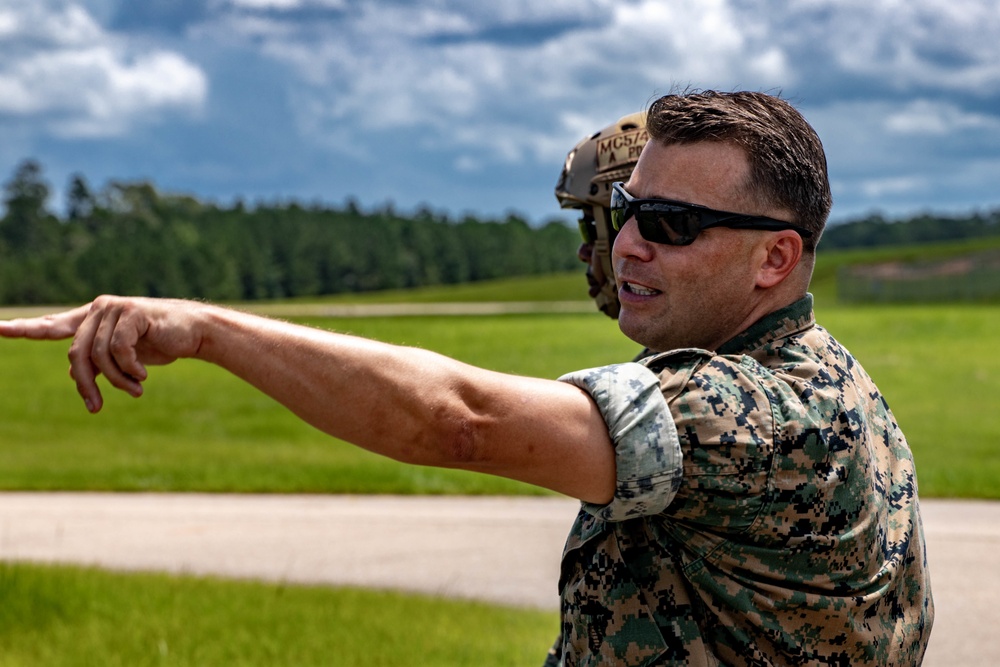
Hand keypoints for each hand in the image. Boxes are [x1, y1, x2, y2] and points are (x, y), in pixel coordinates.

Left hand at [0, 296, 205, 412]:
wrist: (194, 333)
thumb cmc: (159, 344)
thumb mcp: (124, 358)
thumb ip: (98, 362)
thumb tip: (77, 378)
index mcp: (92, 319)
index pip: (52, 325)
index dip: (24, 328)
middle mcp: (98, 309)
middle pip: (76, 353)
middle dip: (86, 384)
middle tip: (94, 408)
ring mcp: (114, 308)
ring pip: (99, 355)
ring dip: (117, 381)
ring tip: (135, 390)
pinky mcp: (132, 312)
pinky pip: (120, 350)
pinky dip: (131, 368)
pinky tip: (144, 375)